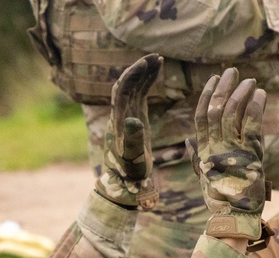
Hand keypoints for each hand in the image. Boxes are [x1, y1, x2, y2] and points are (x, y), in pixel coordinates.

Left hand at [95, 53, 161, 209]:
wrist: (127, 180)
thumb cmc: (131, 171)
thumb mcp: (133, 157)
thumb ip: (132, 139)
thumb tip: (133, 119)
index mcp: (118, 120)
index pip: (122, 91)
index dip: (132, 76)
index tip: (145, 64)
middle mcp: (121, 114)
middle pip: (127, 84)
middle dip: (139, 69)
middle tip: (155, 57)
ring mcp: (128, 115)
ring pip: (134, 87)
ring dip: (145, 73)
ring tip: (159, 59)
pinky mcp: (135, 117)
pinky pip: (140, 94)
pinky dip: (148, 82)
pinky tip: (157, 72)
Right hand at [187, 68, 267, 243]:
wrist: (233, 218)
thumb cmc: (220, 199)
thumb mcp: (204, 176)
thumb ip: (197, 156)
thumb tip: (189, 140)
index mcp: (202, 152)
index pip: (201, 117)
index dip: (207, 95)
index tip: (213, 80)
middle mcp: (214, 148)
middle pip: (216, 109)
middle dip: (224, 88)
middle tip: (231, 72)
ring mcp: (231, 151)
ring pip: (233, 113)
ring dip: (241, 93)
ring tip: (249, 80)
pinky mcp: (249, 155)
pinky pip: (251, 125)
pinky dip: (255, 107)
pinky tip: (259, 94)